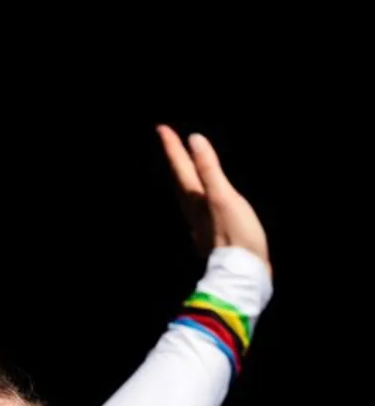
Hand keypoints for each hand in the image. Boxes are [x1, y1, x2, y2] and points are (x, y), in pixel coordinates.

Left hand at [156, 125, 270, 274]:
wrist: (244, 276)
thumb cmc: (236, 236)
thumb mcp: (223, 197)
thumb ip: (209, 169)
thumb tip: (194, 140)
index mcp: (197, 201)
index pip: (181, 169)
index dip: (173, 148)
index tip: (161, 129)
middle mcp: (194, 214)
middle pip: (181, 184)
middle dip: (175, 163)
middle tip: (169, 144)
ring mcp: (202, 228)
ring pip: (188, 200)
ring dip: (185, 183)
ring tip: (183, 171)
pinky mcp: (213, 240)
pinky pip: (199, 215)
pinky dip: (198, 203)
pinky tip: (200, 208)